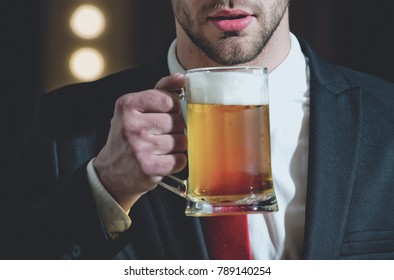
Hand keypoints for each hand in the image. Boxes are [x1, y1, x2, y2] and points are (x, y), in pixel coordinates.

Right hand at [94, 73, 186, 210]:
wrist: (111, 172)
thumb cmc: (127, 137)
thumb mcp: (136, 109)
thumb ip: (160, 91)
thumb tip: (181, 78)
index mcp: (128, 105)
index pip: (169, 100)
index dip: (173, 108)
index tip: (166, 114)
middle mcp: (131, 125)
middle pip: (177, 121)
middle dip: (175, 129)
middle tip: (160, 135)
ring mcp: (139, 147)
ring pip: (181, 141)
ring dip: (176, 146)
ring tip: (161, 148)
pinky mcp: (148, 167)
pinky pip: (180, 160)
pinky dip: (176, 161)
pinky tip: (163, 160)